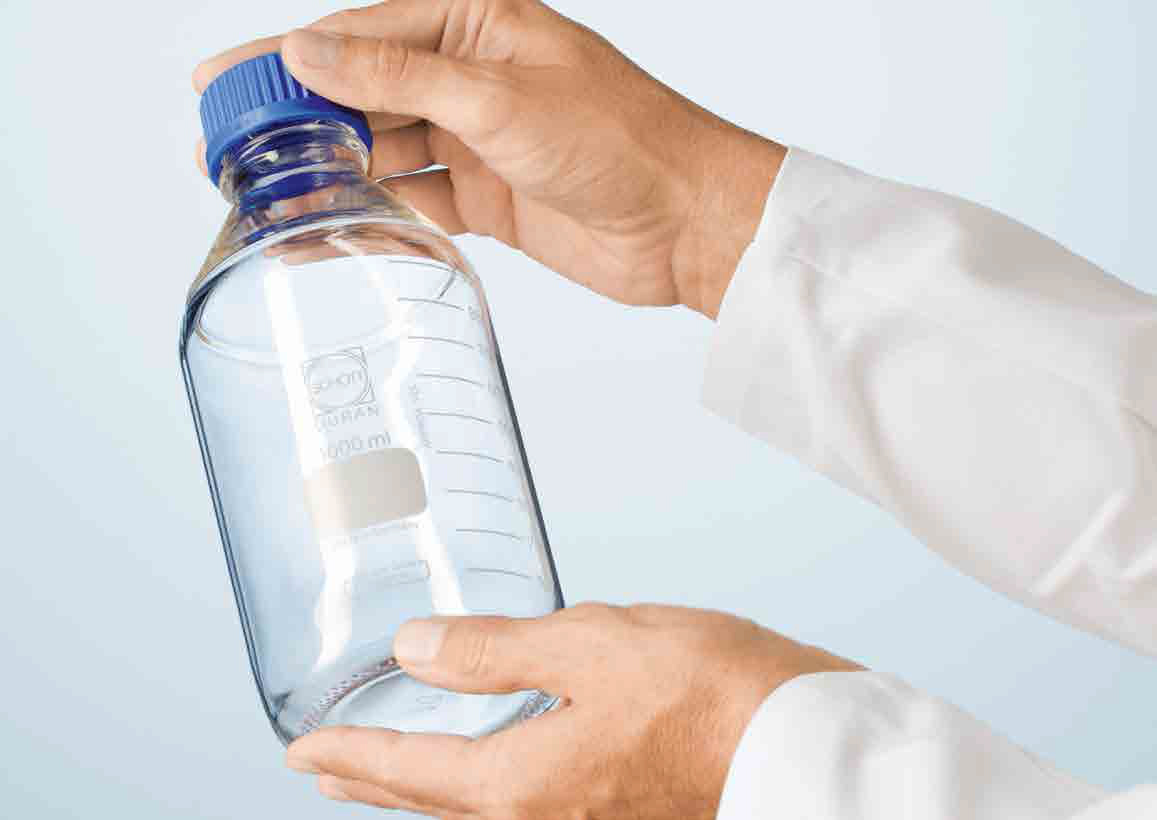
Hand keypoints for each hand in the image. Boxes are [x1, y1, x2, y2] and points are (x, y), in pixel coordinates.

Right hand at [194, 0, 784, 317]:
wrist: (685, 222)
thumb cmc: (620, 139)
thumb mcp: (497, 98)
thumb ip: (399, 75)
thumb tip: (309, 50)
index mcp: (476, 21)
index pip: (360, 30)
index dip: (286, 56)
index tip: (224, 78)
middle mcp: (472, 74)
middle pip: (364, 90)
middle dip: (300, 118)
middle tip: (228, 147)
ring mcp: (479, 137)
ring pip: (386, 148)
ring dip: (334, 169)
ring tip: (270, 191)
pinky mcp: (490, 195)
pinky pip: (418, 200)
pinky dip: (380, 213)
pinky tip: (337, 223)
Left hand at [285, 603, 859, 818]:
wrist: (803, 745)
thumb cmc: (708, 692)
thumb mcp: (588, 645)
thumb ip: (494, 651)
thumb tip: (413, 650)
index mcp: (521, 784)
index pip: (408, 774)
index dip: (350, 757)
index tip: (301, 750)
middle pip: (433, 807)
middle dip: (375, 785)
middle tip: (326, 771)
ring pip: (475, 813)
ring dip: (424, 792)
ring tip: (391, 773)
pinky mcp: (616, 812)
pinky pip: (519, 809)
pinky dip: (479, 791)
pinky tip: (490, 767)